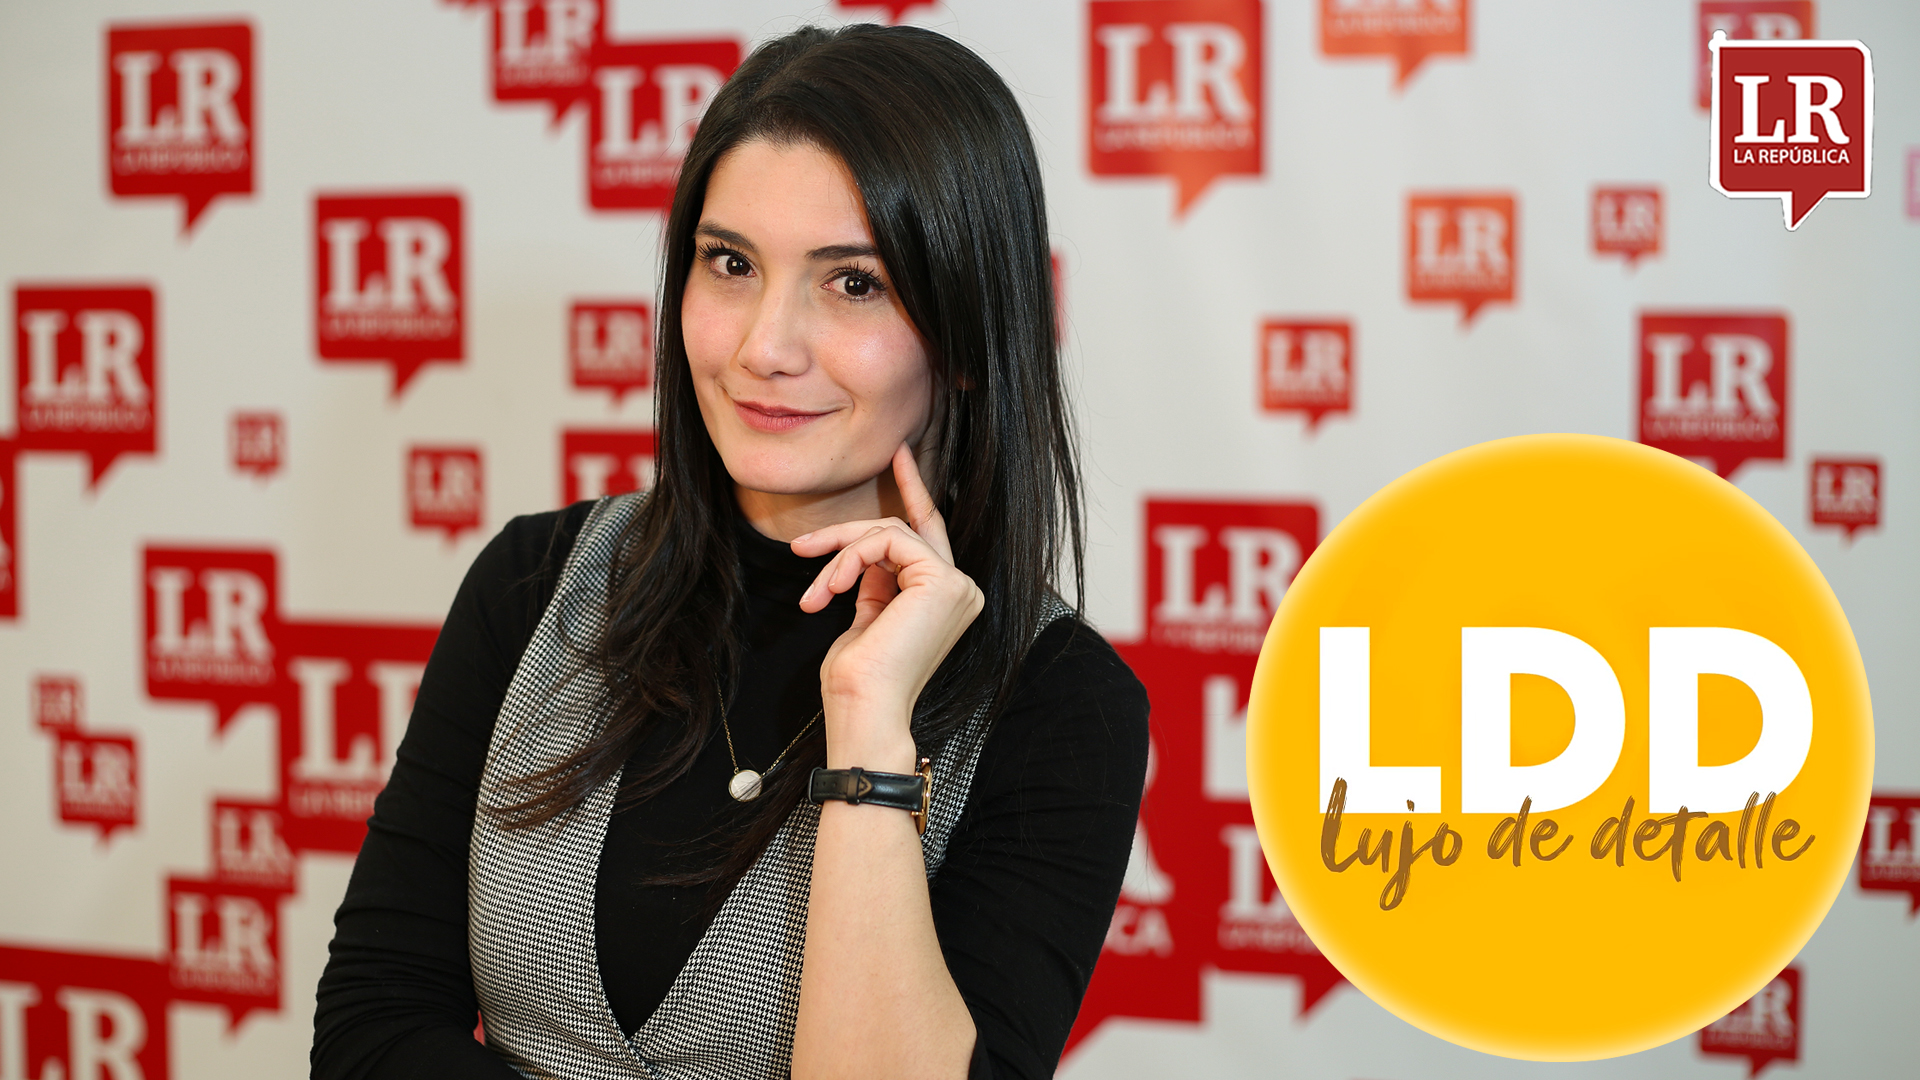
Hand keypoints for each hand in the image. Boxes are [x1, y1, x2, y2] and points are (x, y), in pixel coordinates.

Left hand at [791, 445, 983, 767]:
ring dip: (840, 553)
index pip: (928, 534)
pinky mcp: (942, 582)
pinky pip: (888, 541)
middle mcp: (960, 590)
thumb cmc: (859, 679)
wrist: (865, 708)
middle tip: (801, 546)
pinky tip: (831, 588)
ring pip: (889, 532)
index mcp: (945, 599)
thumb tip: (862, 554)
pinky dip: (850, 559)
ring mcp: (956, 585)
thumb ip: (876, 581)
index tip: (899, 455)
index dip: (915, 490)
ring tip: (814, 591)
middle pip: (901, 531)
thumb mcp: (867, 617)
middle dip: (847, 533)